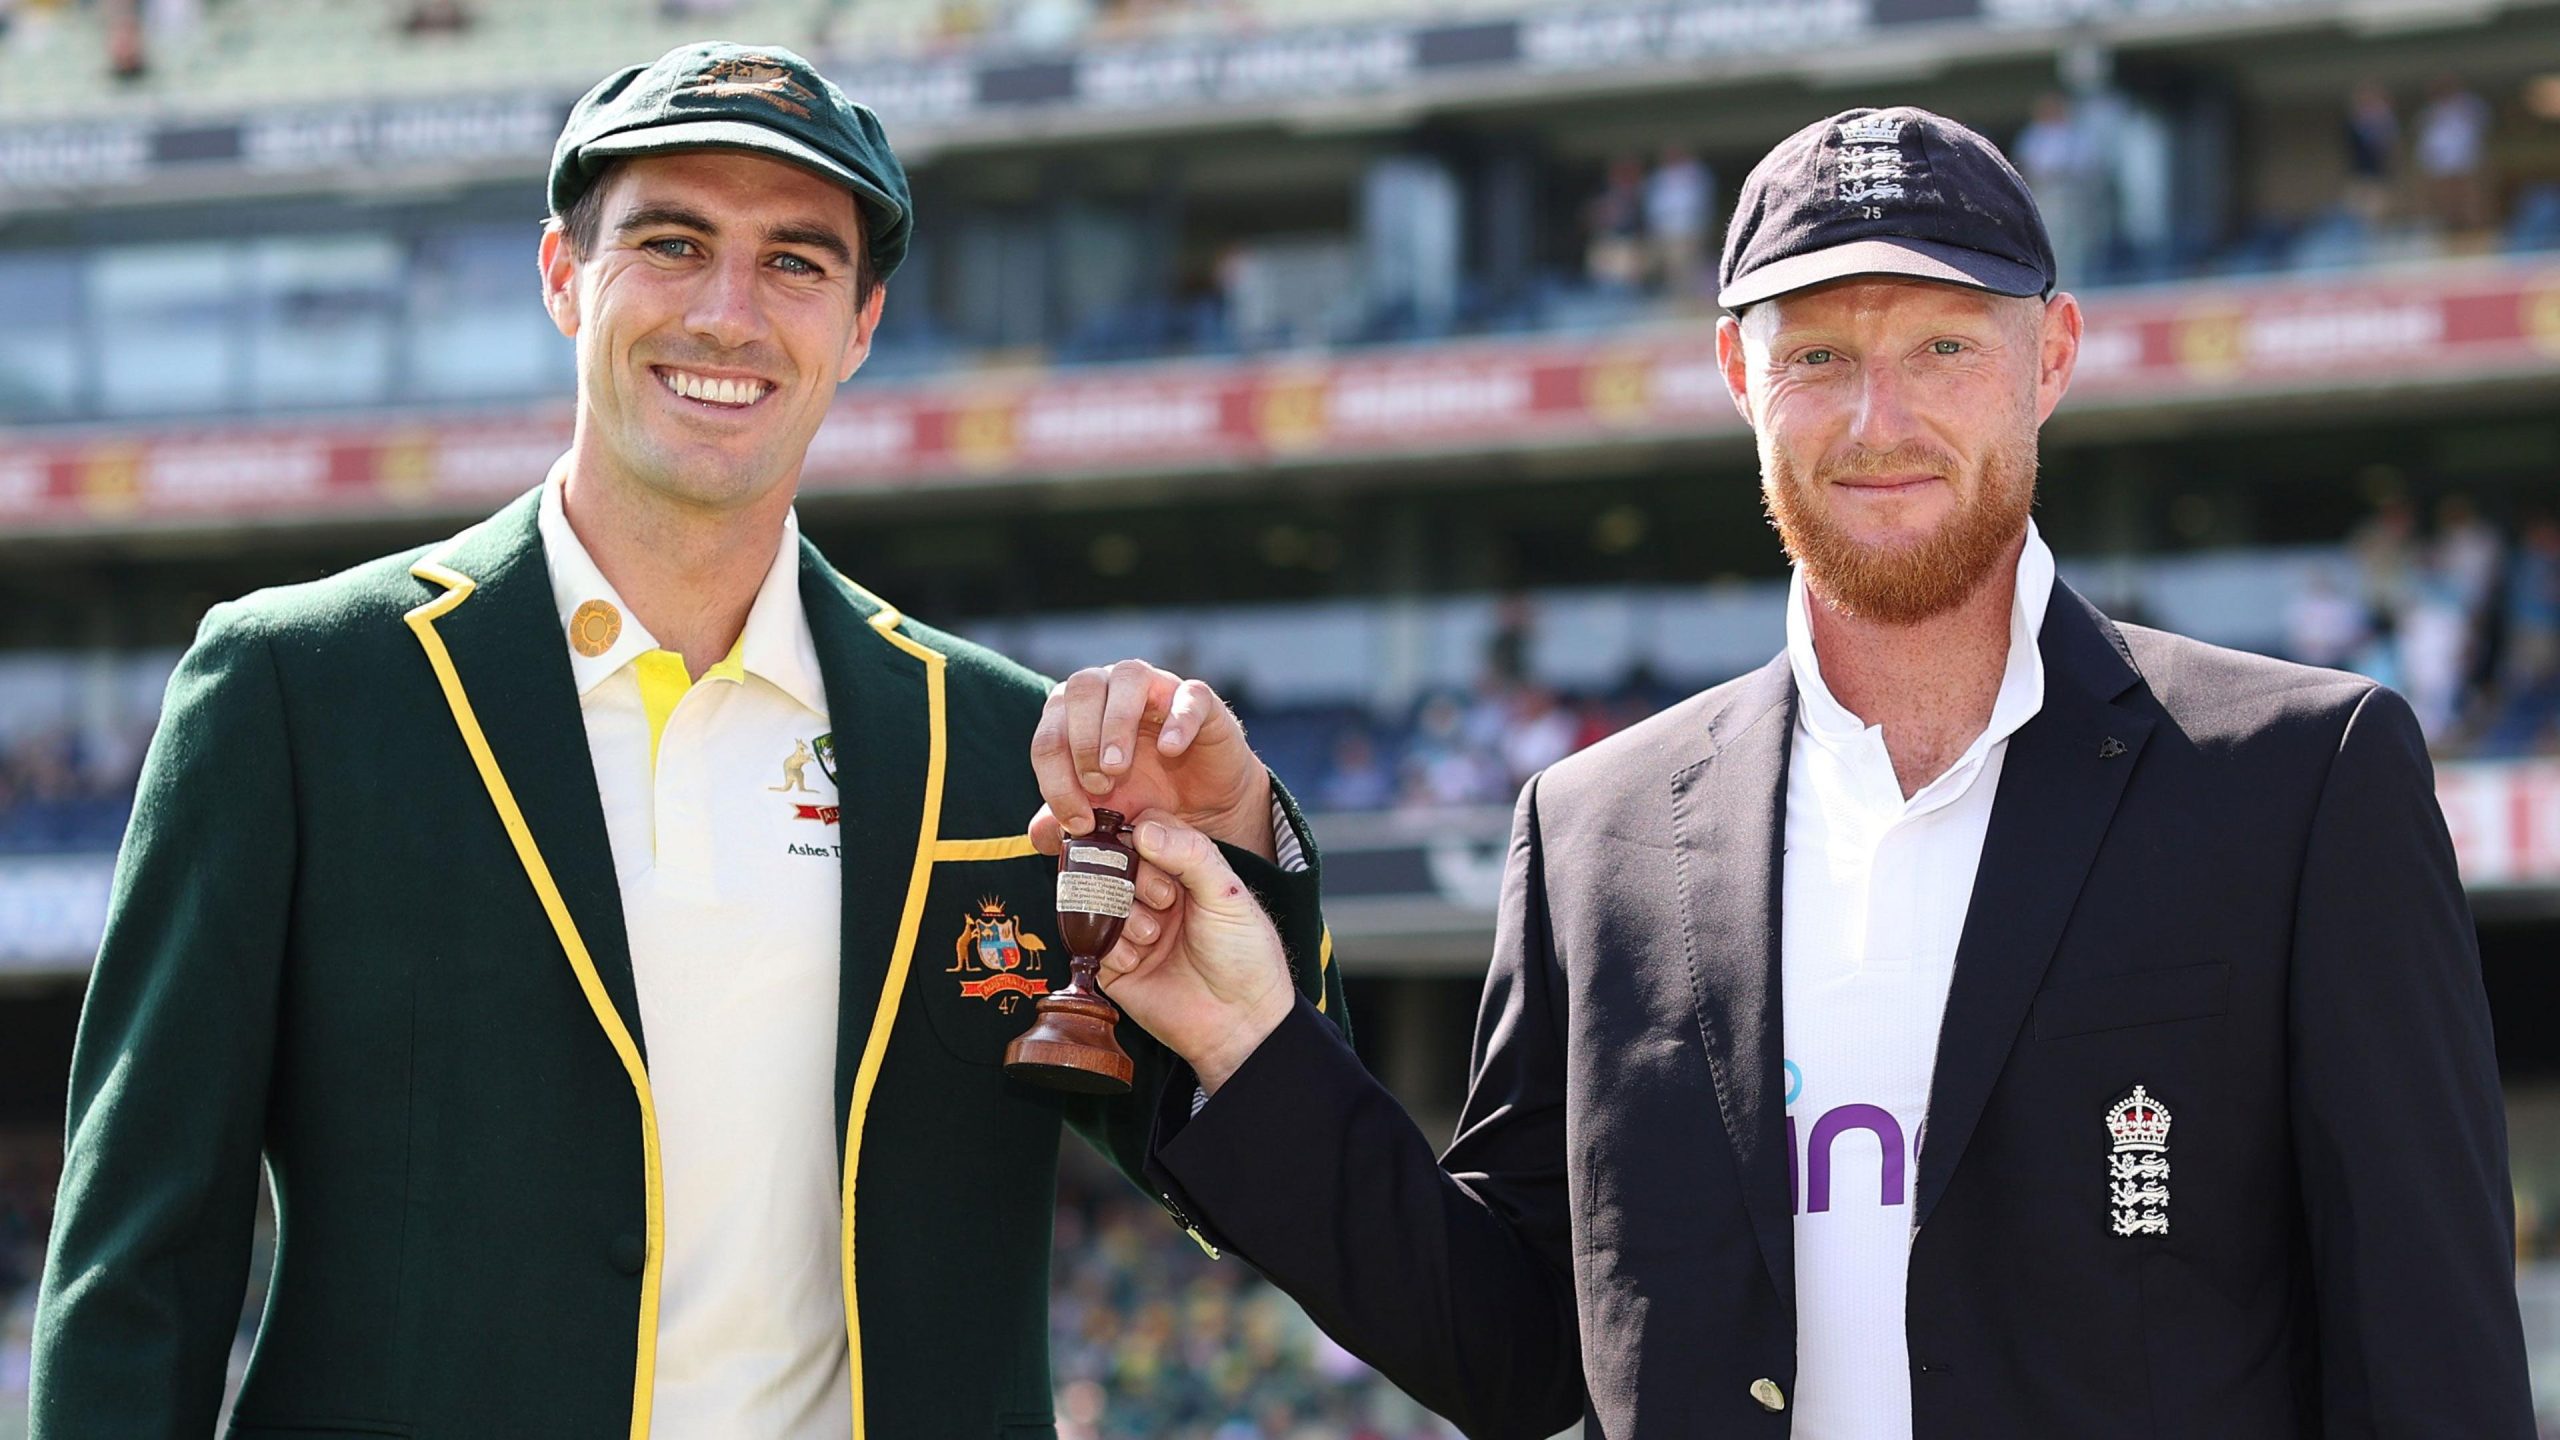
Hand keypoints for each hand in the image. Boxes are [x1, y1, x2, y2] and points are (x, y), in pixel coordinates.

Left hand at [1029, 661, 1274, 861]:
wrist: (1204, 806)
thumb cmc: (1145, 799)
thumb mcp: (1101, 817)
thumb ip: (1067, 822)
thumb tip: (1038, 834)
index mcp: (1076, 714)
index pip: (1049, 734)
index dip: (1055, 779)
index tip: (1078, 820)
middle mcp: (1110, 689)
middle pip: (1081, 688)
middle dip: (1081, 742)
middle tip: (1098, 786)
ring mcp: (1157, 688)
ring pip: (1128, 676)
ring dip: (1116, 722)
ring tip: (1118, 768)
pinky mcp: (1199, 700)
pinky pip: (1188, 694)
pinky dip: (1177, 719)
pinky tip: (1170, 750)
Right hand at [1097, 816, 1295, 1093]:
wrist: (1241, 1021)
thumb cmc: (1245, 955)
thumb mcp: (1227, 895)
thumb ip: (1191, 854)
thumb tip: (1143, 828)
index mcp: (1183, 869)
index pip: (1144, 830)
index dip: (1142, 838)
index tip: (1152, 853)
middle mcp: (1153, 893)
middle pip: (1114, 861)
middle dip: (1134, 880)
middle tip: (1165, 902)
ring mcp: (1131, 927)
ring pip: (1098, 899)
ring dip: (1124, 915)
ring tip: (1154, 936)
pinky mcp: (1114, 964)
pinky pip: (1092, 942)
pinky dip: (1114, 947)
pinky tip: (1139, 961)